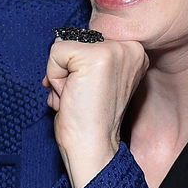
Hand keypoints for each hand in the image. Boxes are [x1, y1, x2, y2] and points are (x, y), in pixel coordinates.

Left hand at [44, 37, 148, 187]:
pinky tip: (71, 95)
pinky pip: (55, 52)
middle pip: (75, 41)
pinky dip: (54, 77)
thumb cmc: (90, 120)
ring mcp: (115, 50)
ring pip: (63, 46)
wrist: (93, 148)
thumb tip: (60, 40)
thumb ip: (87, 57)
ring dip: (60, 75)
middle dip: (68, 71)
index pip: (87, 41)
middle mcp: (130, 47)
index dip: (77, 68)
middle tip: (82, 97)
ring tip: (77, 97)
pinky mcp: (95, 56)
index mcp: (133, 52)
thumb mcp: (96, 79)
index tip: (87, 92)